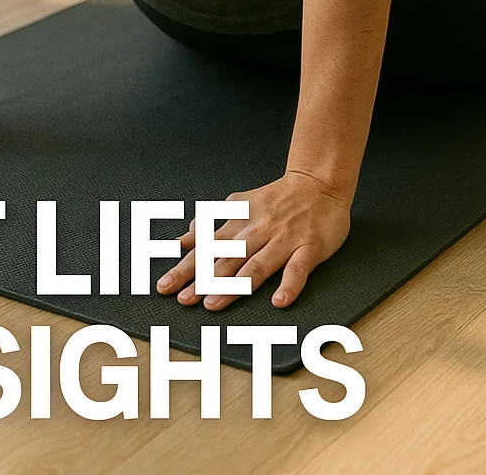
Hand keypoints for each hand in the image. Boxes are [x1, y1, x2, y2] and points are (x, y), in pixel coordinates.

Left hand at [155, 169, 351, 309]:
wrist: (319, 182)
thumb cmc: (278, 198)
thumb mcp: (240, 204)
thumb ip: (213, 222)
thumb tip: (186, 235)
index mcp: (240, 223)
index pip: (207, 249)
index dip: (186, 268)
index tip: (166, 286)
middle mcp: (257, 232)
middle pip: (226, 260)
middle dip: (202, 280)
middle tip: (183, 300)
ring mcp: (283, 241)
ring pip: (256, 266)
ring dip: (235, 285)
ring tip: (214, 303)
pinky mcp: (309, 248)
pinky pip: (298, 269)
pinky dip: (289, 285)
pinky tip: (279, 301)